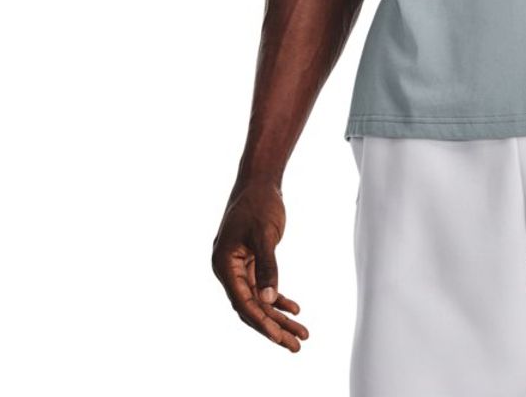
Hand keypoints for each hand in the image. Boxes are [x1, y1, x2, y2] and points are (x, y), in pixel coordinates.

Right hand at [212, 178, 308, 351]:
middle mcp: (228, 270)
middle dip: (274, 328)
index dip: (261, 321)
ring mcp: (239, 267)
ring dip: (279, 317)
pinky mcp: (251, 262)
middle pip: (251, 307)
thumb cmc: (259, 203)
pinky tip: (295, 309)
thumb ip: (267, 266)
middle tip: (297, 345)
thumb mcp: (265, 234)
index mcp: (224, 265)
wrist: (258, 181)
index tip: (279, 338)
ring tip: (302, 334)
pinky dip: (278, 299)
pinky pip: (263, 287)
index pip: (243, 302)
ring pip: (259, 300)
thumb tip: (270, 299)